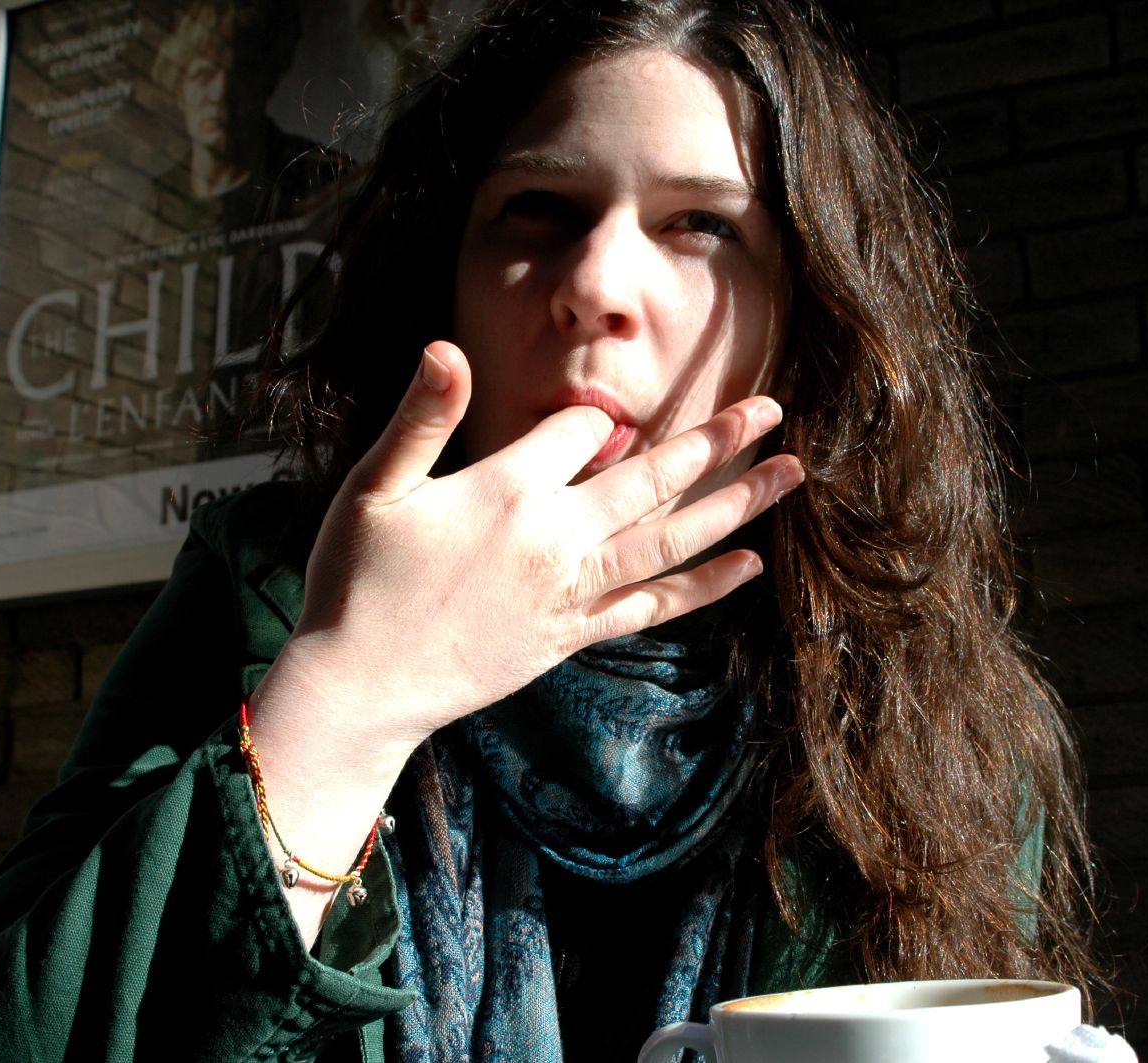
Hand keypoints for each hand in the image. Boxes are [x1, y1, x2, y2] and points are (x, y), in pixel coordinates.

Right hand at [260, 340, 801, 762]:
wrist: (360, 686)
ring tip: (791, 476)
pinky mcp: (573, 636)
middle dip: (718, 439)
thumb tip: (447, 345)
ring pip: (672, 540)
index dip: (587, 420)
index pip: (579, 431)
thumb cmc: (357, 578)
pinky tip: (749, 566)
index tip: (584, 426)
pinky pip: (653, 606)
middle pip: (655, 477)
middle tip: (775, 408)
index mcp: (509, 490)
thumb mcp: (375, 486)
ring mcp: (571, 591)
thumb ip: (421, 417)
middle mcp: (556, 538)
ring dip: (736, 506)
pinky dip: (703, 587)